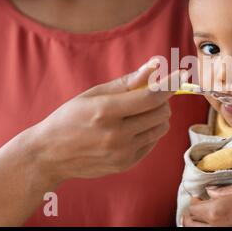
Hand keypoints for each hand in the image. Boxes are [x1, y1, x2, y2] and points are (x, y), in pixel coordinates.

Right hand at [28, 59, 179, 182]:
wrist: (50, 155)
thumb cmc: (70, 118)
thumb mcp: (93, 94)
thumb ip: (127, 81)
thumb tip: (155, 66)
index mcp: (105, 112)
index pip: (151, 96)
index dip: (169, 84)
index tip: (182, 74)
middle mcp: (117, 135)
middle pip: (161, 112)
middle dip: (161, 100)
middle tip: (148, 96)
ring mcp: (123, 153)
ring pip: (161, 128)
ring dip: (158, 116)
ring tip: (139, 113)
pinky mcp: (127, 164)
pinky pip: (153, 142)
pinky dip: (149, 131)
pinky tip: (132, 129)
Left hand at [182, 177, 231, 226]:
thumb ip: (228, 190)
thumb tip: (212, 191)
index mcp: (222, 211)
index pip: (195, 211)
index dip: (194, 203)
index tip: (199, 197)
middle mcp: (225, 229)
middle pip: (194, 228)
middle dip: (192, 218)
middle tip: (198, 208)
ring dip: (202, 226)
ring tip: (208, 217)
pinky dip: (218, 230)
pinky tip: (225, 223)